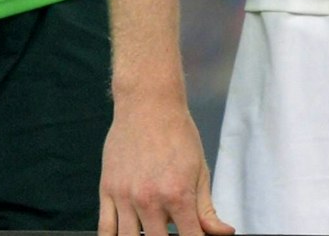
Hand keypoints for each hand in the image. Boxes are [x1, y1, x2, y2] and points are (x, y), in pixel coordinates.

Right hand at [98, 88, 233, 235]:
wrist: (149, 105)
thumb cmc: (178, 134)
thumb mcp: (200, 170)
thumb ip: (207, 208)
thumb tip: (223, 234)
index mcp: (178, 194)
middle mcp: (149, 199)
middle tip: (173, 234)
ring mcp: (125, 197)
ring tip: (153, 231)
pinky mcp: (107, 191)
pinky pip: (105, 229)